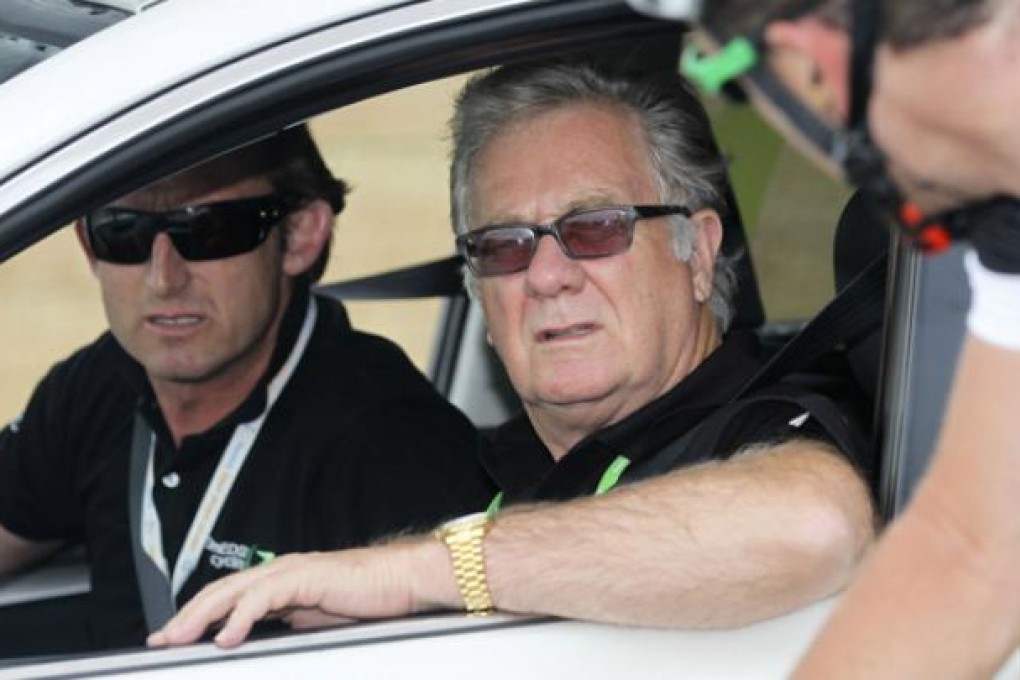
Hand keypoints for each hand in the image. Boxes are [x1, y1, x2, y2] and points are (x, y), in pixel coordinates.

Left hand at [148, 538, 455, 647]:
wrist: (401, 580)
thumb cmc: (367, 596)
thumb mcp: (316, 616)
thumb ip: (287, 620)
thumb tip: (259, 635)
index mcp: (280, 578)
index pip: (229, 595)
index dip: (197, 614)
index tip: (173, 636)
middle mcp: (280, 569)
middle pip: (221, 590)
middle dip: (187, 616)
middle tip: (162, 639)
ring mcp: (291, 570)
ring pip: (234, 590)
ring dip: (202, 616)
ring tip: (180, 637)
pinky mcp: (305, 578)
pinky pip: (264, 597)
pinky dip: (241, 616)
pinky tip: (227, 635)